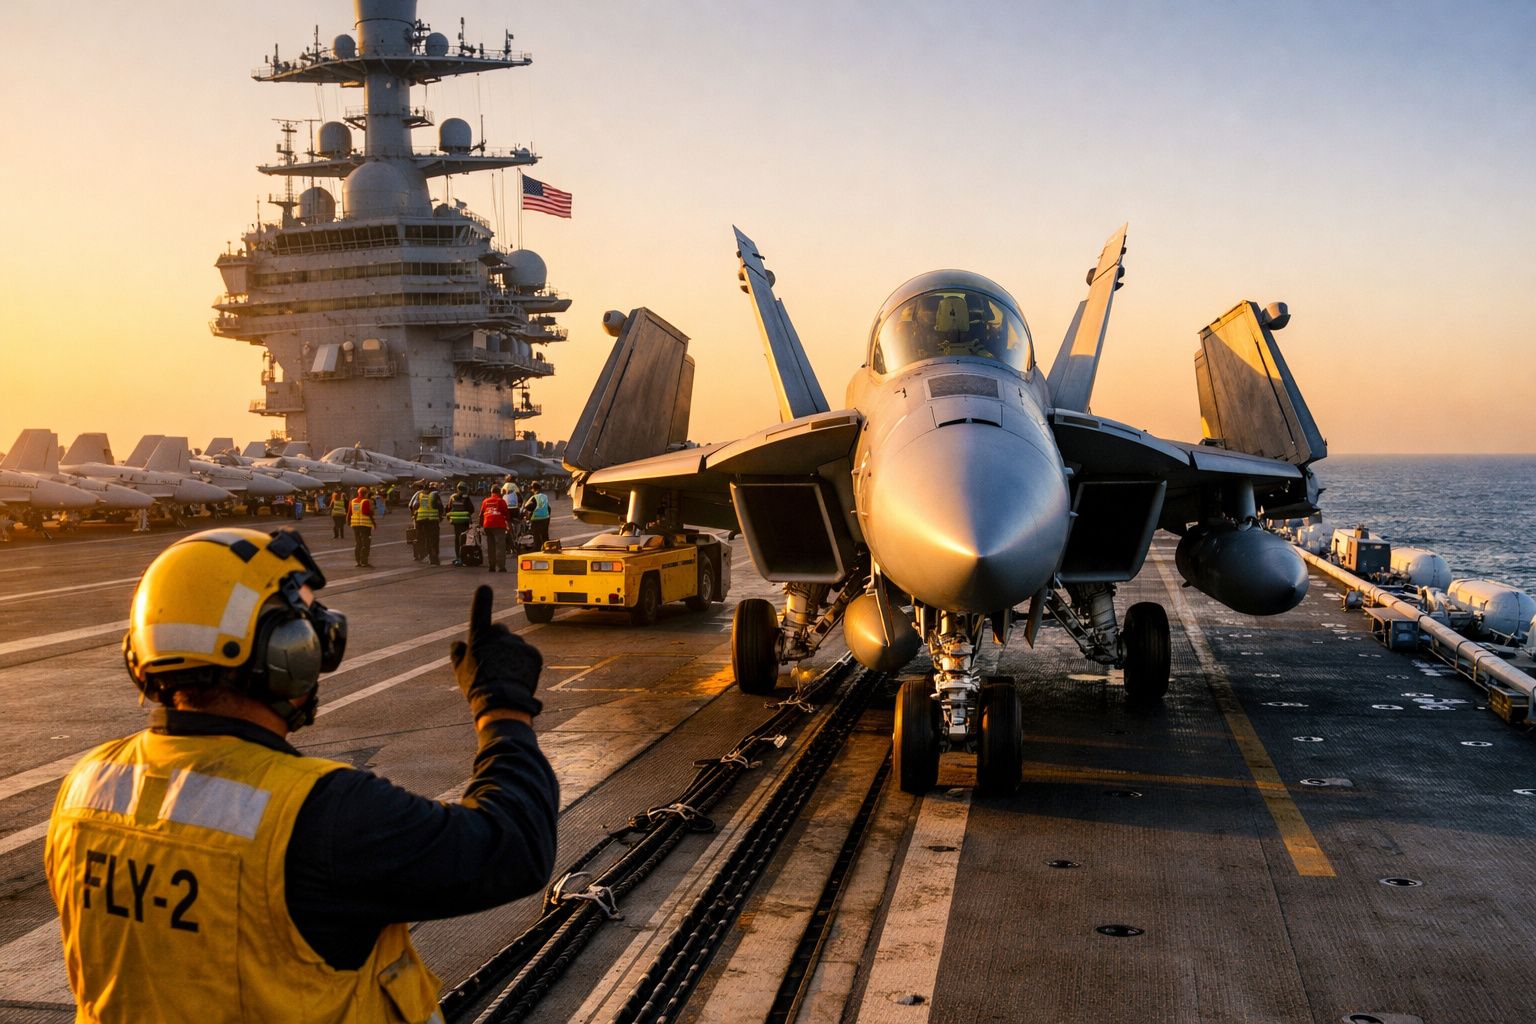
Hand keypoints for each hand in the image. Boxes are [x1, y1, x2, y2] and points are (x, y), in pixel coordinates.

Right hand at [449, 586, 542, 720]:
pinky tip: (518, 676)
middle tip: (494, 660)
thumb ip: (457, 654)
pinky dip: (525, 663)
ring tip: (506, 674)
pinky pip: (528, 655)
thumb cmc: (477, 686)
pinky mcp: (534, 653)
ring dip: (511, 653)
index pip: (480, 612)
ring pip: (515, 644)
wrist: (502, 701)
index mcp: (480, 637)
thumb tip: (456, 644)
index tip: (485, 587)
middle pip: (500, 630)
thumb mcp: (460, 671)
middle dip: (498, 639)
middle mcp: (500, 635)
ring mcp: (518, 643)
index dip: (482, 599)